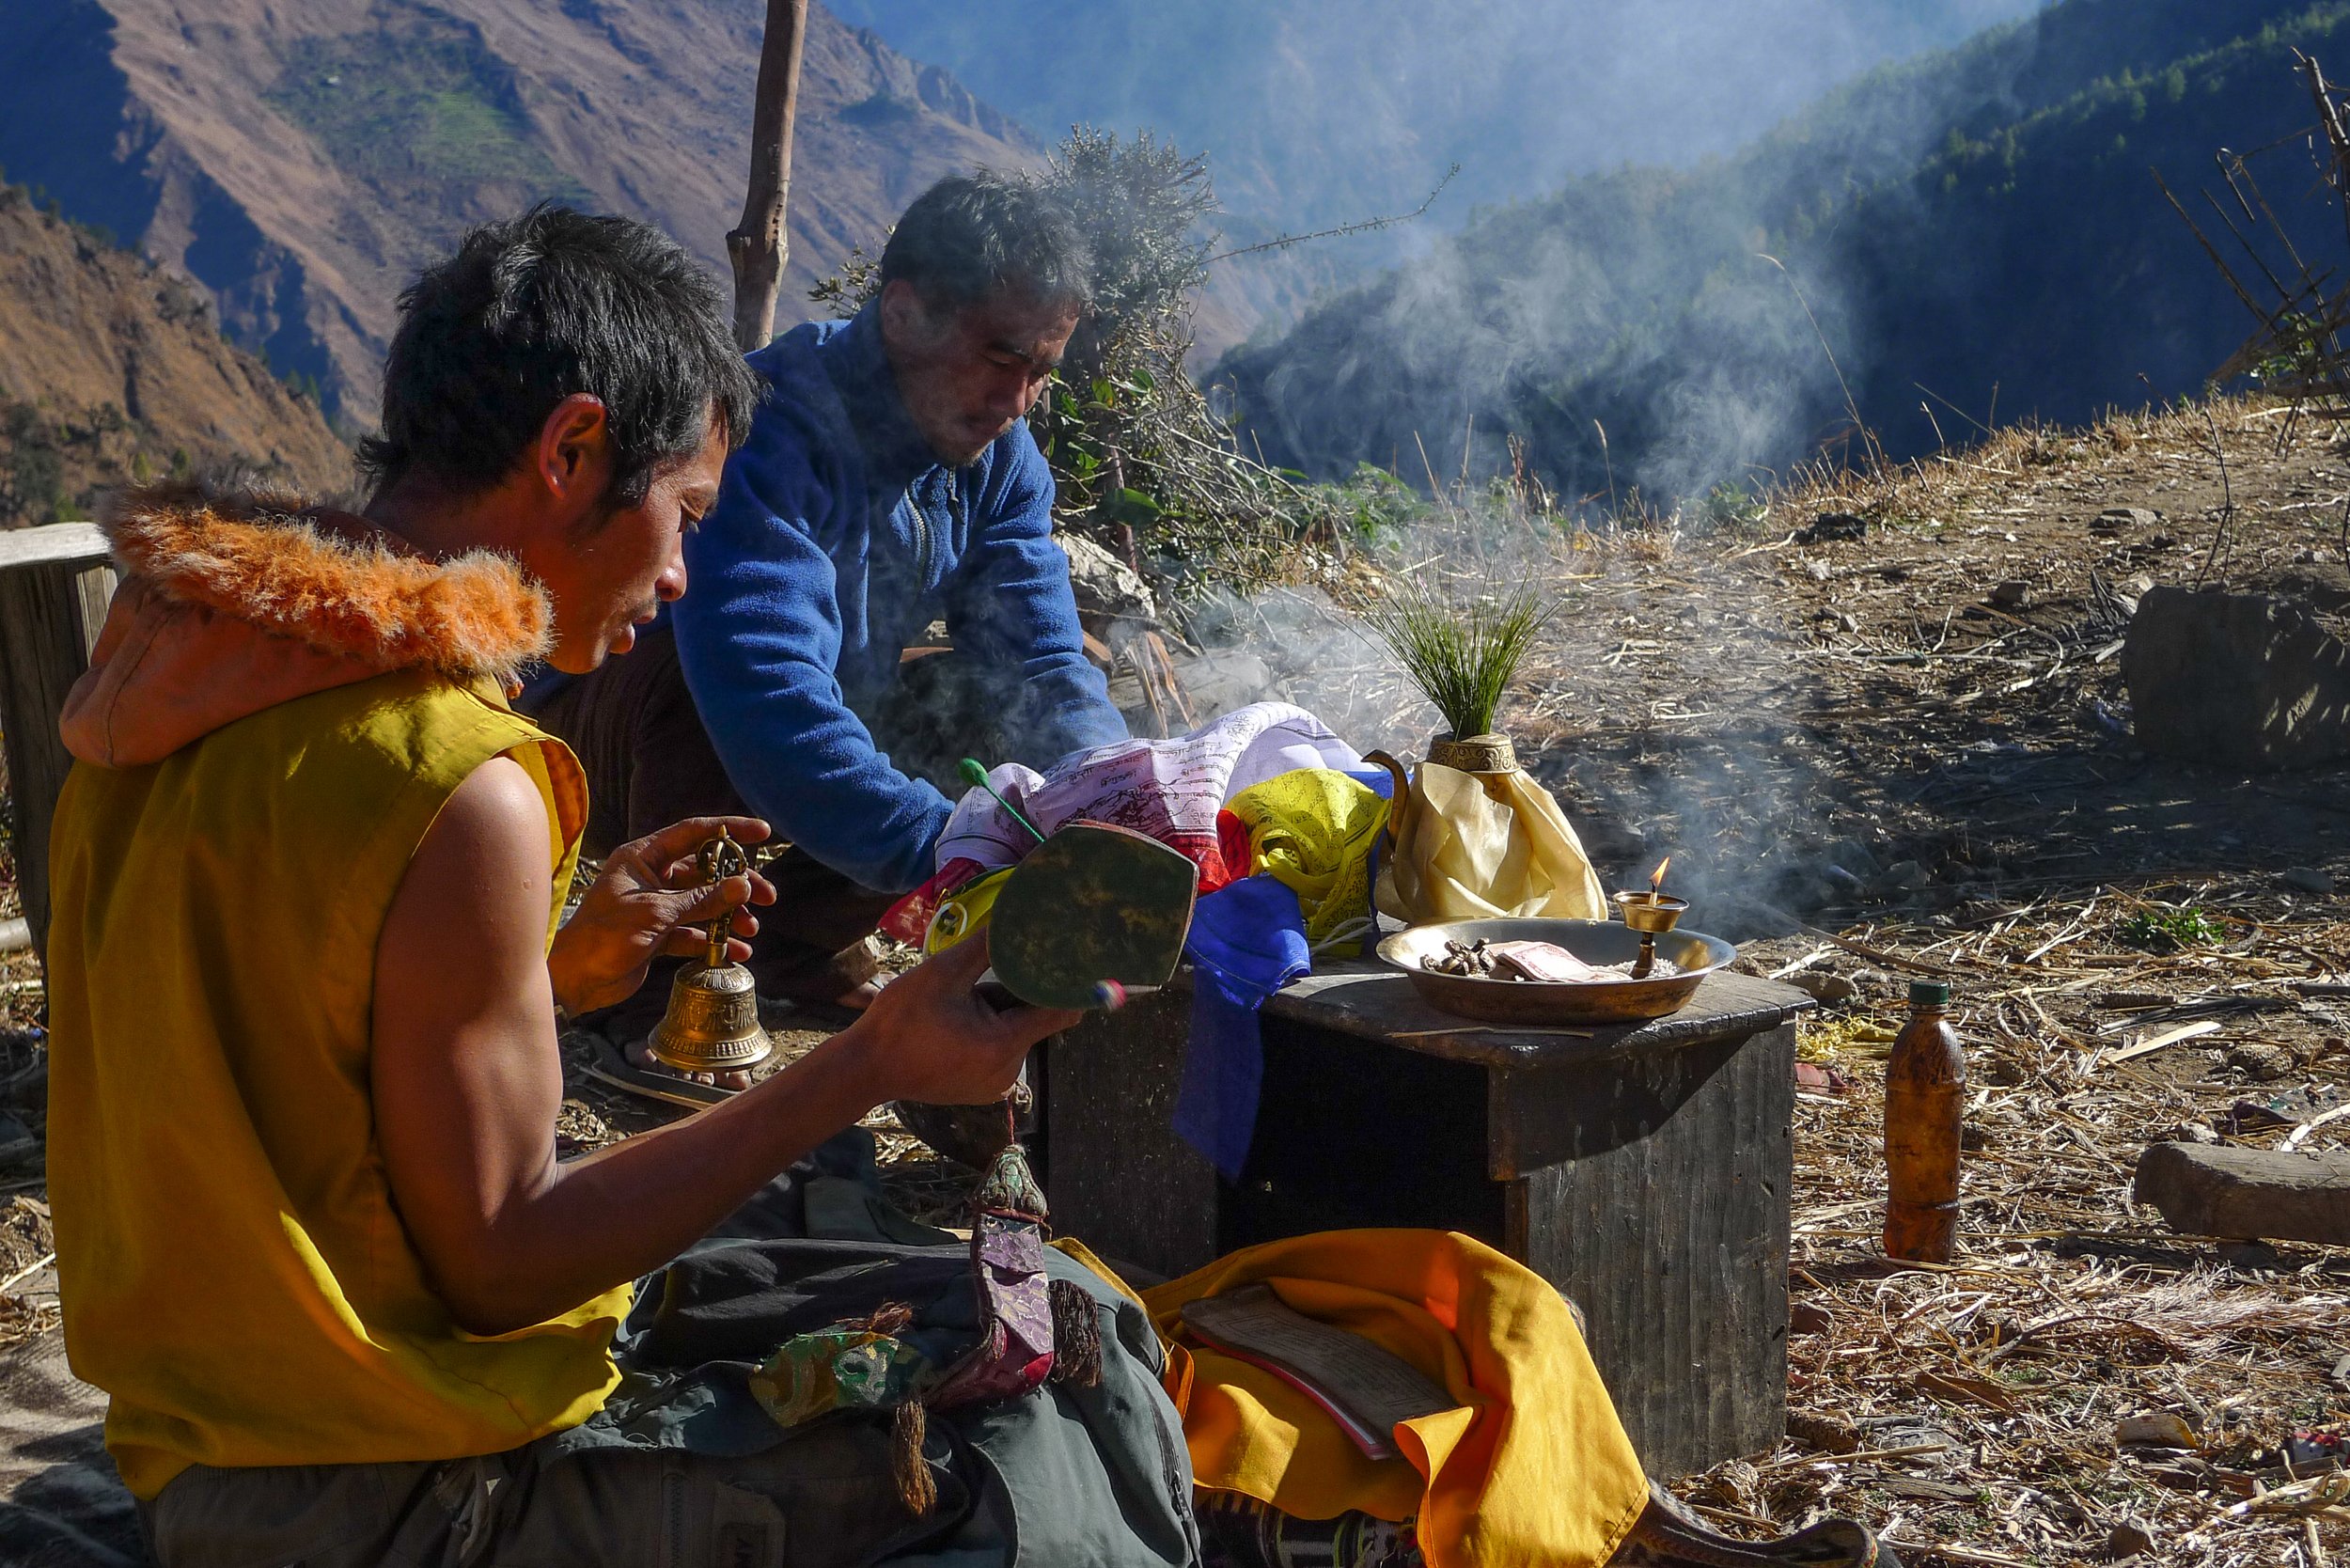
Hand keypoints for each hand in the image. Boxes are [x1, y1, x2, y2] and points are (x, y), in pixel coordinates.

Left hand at [547, 816, 776, 1015]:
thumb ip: (702, 899)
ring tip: (751, 929)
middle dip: (737, 885)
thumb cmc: (605, 937)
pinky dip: (714, 940)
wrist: (575, 980)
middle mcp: (650, 877)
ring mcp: (655, 906)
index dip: (730, 831)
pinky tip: (736, 952)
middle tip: (767, 897)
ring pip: (703, 903)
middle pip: (705, 871)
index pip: (694, 833)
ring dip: (729, 915)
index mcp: (643, 857)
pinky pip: (694, 931)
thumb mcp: (657, 914)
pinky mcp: (658, 934)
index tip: (764, 833)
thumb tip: (745, 885)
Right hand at [838, 934, 1078, 1108]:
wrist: (865, 1067)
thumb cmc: (901, 1019)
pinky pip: (997, 1050)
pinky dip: (985, 1033)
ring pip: (1012, 1032)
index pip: (1059, 1012)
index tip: (1069, 960)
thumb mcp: (943, 973)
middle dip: (1011, 995)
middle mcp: (1009, 1071)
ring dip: (995, 1013)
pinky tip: (952, 1027)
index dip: (1065, 984)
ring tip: (954, 1007)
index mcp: (1004, 1044)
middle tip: (972, 984)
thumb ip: (986, 947)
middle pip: (1031, 1019)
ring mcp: (995, 1085)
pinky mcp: (981, 1089)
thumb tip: (1016, 917)